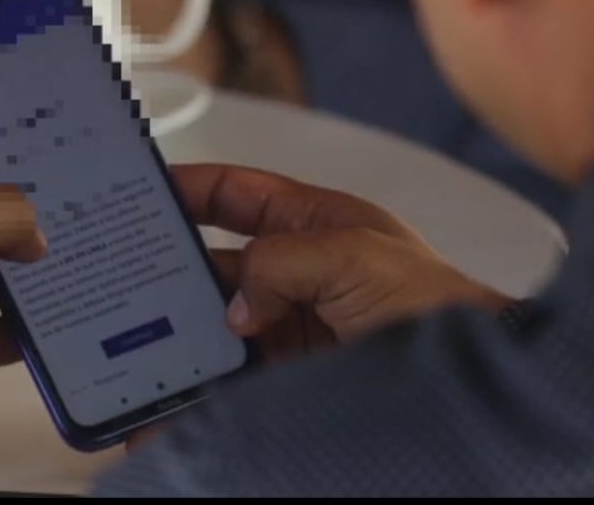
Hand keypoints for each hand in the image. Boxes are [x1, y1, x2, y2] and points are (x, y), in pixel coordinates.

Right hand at [125, 164, 511, 450]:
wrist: (469, 377)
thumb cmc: (432, 301)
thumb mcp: (352, 255)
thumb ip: (281, 262)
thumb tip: (233, 303)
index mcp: (310, 221)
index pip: (234, 195)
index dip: (188, 188)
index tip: (142, 192)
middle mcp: (293, 270)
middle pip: (213, 265)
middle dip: (171, 274)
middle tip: (123, 282)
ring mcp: (289, 324)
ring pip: (216, 325)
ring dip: (179, 337)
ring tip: (137, 349)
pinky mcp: (287, 375)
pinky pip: (230, 379)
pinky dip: (199, 393)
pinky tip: (170, 405)